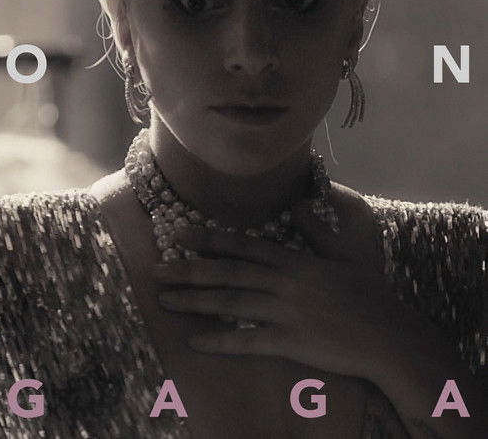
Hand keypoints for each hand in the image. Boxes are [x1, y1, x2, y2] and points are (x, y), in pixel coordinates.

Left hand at [153, 198, 402, 381]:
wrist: (387, 333)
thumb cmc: (367, 292)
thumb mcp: (342, 253)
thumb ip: (315, 229)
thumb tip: (297, 203)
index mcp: (294, 259)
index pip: (243, 246)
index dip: (210, 240)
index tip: (180, 236)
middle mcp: (284, 281)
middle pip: (228, 273)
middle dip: (190, 270)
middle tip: (157, 270)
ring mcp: (285, 311)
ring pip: (231, 303)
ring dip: (195, 301)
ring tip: (165, 300)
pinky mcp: (289, 342)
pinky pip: (248, 341)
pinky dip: (220, 341)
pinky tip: (195, 341)